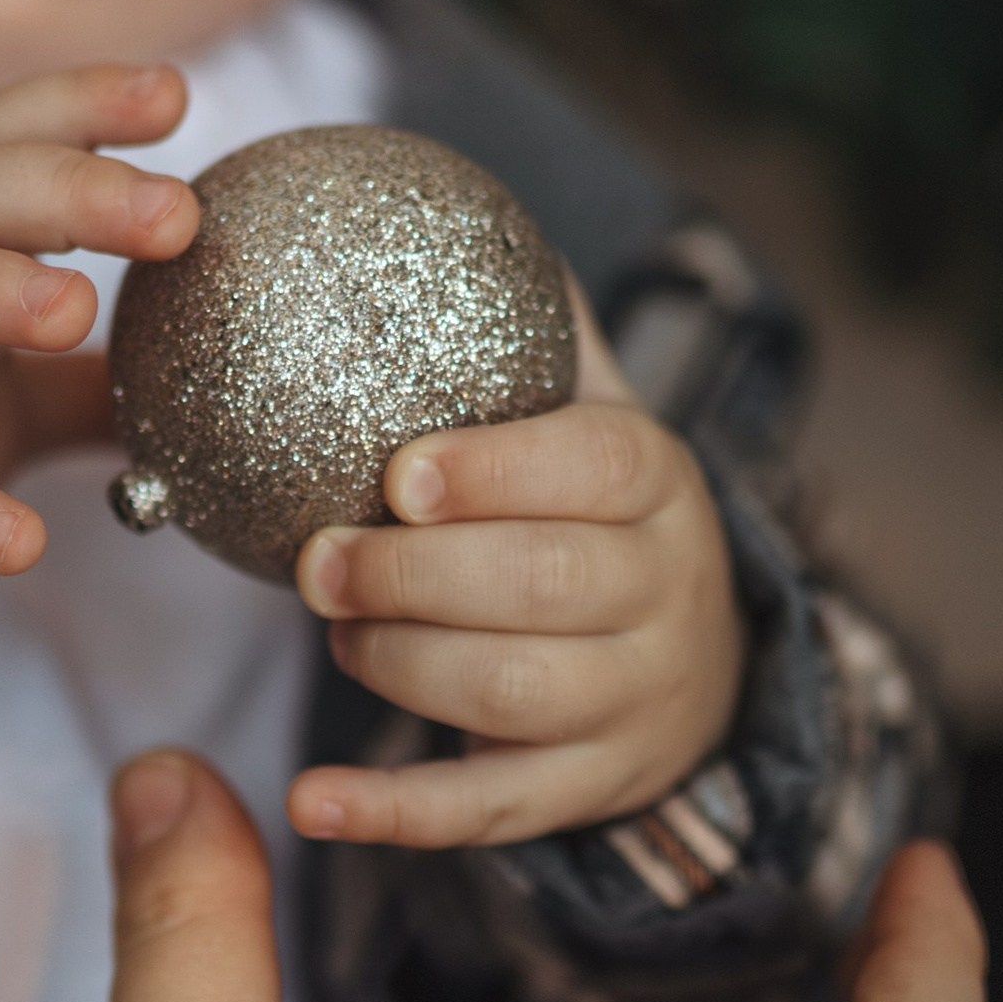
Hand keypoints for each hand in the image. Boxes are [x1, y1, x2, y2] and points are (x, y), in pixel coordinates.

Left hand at [286, 298, 745, 851]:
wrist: (694, 657)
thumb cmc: (592, 508)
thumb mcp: (587, 406)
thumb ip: (523, 318)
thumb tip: (418, 184)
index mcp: (656, 485)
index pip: (599, 469)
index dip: (501, 471)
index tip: (402, 470)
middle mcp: (664, 595)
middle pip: (547, 590)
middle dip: (418, 577)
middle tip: (319, 560)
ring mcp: (634, 702)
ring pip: (516, 697)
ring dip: (404, 668)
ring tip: (336, 632)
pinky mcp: (589, 791)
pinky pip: (493, 814)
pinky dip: (395, 817)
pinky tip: (308, 805)